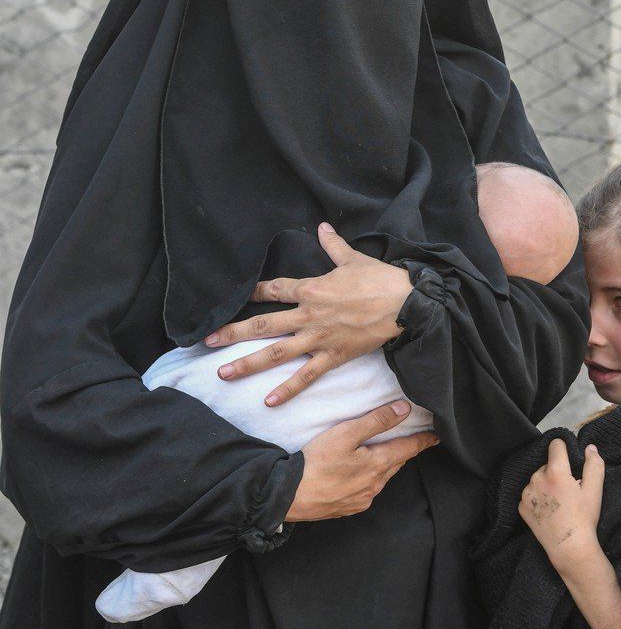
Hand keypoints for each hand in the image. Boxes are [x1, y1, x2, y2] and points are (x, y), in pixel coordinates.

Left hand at [203, 222, 413, 405]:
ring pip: (276, 352)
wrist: (406, 304)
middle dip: (233, 332)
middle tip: (207, 341)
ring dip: (248, 363)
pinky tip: (269, 401)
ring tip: (224, 373)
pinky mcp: (334, 356)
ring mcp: (319, 338)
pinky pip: (306, 376)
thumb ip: (334, 246)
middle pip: (263, 324)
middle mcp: (308, 315)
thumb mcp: (354, 259)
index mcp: (312, 289)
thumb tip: (323, 228)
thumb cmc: (381, 280)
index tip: (232, 296)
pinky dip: (288, 389)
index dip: (251, 292)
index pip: (273, 289)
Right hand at [286, 400, 439, 520]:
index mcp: (378, 465)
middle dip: (404, 452)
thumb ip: (376, 421)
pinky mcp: (348, 508)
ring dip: (385, 466)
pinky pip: (367, 491)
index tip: (437, 437)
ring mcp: (362, 499)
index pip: (408, 449)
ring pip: (381, 478)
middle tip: (411, 441)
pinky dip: (369, 480)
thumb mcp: (346, 434)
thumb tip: (404, 410)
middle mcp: (375, 485)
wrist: (290, 496)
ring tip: (384, 454)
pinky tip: (359, 475)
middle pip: (395, 464)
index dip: (423, 441)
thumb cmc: (316, 462)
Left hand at [518, 439, 604, 570]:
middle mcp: (536, 479)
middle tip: (568, 490)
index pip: (555, 445)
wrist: (569, 547)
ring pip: (537, 479)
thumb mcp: (595, 490)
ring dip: (546, 484)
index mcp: (555, 471)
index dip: (565, 449)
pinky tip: (548, 510)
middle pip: (547, 464)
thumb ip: (594, 465)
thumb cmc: (584, 517)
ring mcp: (526, 493)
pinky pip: (529, 494)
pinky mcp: (521, 506)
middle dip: (557, 472)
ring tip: (558, 502)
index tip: (570, 460)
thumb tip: (589, 448)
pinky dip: (538, 498)